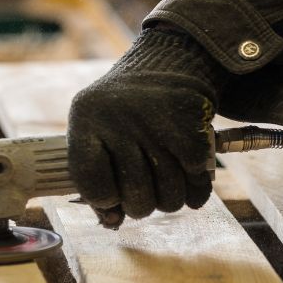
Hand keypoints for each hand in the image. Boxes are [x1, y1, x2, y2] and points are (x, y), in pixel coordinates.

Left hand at [67, 27, 225, 226]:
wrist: (170, 61)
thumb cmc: (126, 111)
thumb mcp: (98, 131)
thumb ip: (98, 178)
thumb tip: (112, 221)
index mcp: (86, 117)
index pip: (92, 184)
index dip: (104, 198)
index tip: (112, 192)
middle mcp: (119, 117)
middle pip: (135, 197)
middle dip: (142, 205)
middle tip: (145, 191)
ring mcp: (158, 122)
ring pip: (169, 197)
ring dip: (170, 200)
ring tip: (166, 184)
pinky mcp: (192, 126)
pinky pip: (196, 181)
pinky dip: (196, 189)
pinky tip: (190, 178)